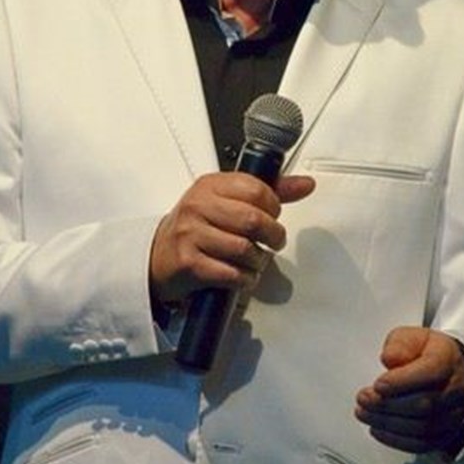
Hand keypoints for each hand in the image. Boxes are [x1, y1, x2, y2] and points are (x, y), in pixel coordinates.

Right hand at [150, 171, 314, 303]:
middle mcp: (198, 207)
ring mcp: (191, 235)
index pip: (256, 189)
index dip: (273, 207)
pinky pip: (232, 274)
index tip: (272, 215)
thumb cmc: (197, 227)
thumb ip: (267, 192)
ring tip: (254, 260)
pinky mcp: (190, 264)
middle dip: (273, 236)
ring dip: (258, 261)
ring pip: (245, 250)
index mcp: (209, 186)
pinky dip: (245, 279)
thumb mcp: (227, 200)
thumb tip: (305, 185)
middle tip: (273, 242)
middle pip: (254, 220)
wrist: (158, 255)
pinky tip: (242, 275)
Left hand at [355, 326, 463, 454]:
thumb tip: (390, 359)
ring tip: (364, 412)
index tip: (378, 383)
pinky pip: (423, 444)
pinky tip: (378, 428)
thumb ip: (399, 344)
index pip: (430, 372)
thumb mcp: (411, 336)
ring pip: (423, 428)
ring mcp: (455, 414)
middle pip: (424, 404)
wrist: (452, 369)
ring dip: (387, 423)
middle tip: (363, 398)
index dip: (401, 382)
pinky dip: (396, 440)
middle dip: (387, 404)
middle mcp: (457, 389)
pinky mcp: (447, 433)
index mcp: (448, 360)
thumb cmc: (428, 352)